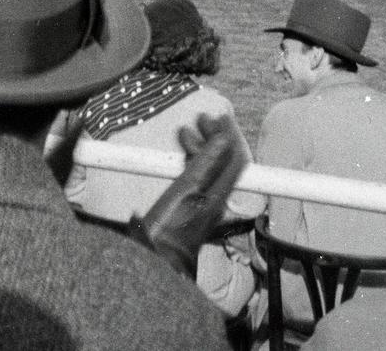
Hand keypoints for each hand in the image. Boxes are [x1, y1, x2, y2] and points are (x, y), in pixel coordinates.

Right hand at [127, 113, 248, 278]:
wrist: (150, 269)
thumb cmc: (167, 234)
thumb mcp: (185, 192)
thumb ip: (205, 164)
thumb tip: (224, 138)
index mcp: (217, 195)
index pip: (235, 158)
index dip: (229, 134)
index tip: (219, 116)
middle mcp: (213, 201)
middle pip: (222, 162)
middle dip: (212, 137)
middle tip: (198, 121)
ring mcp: (199, 207)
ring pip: (207, 170)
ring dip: (199, 148)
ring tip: (183, 136)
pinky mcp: (186, 213)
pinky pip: (195, 180)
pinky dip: (188, 163)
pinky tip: (177, 159)